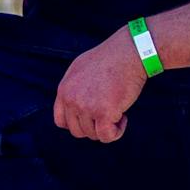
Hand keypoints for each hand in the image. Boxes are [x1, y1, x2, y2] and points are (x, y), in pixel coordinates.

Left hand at [53, 27, 147, 142]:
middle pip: (77, 131)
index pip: (61, 121)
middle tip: (108, 115)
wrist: (128, 53)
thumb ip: (74, 88)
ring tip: (117, 110)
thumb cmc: (110, 58)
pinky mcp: (103, 113)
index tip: (91, 119)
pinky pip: (107, 136)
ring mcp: (86, 107)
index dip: (77, 124)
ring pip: (93, 134)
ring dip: (107, 127)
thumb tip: (77, 106)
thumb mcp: (80, 69)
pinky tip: (123, 117)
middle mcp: (71, 100)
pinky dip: (117, 132)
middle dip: (93, 127)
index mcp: (64, 90)